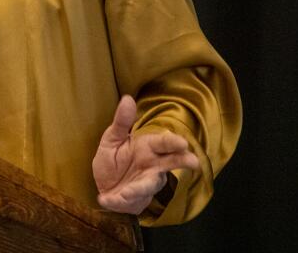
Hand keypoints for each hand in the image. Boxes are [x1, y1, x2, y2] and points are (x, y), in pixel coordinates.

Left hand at [92, 95, 198, 214]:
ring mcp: (147, 183)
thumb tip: (127, 98)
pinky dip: (119, 200)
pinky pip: (132, 200)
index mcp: (148, 147)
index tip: (183, 143)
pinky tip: (106, 198)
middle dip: (183, 162)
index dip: (173, 142)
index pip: (164, 143)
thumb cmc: (112, 158)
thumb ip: (121, 122)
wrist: (103, 184)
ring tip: (126, 192)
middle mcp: (153, 165)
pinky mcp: (138, 200)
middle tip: (194, 162)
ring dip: (139, 189)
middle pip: (172, 162)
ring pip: (150, 185)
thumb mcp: (112, 138)